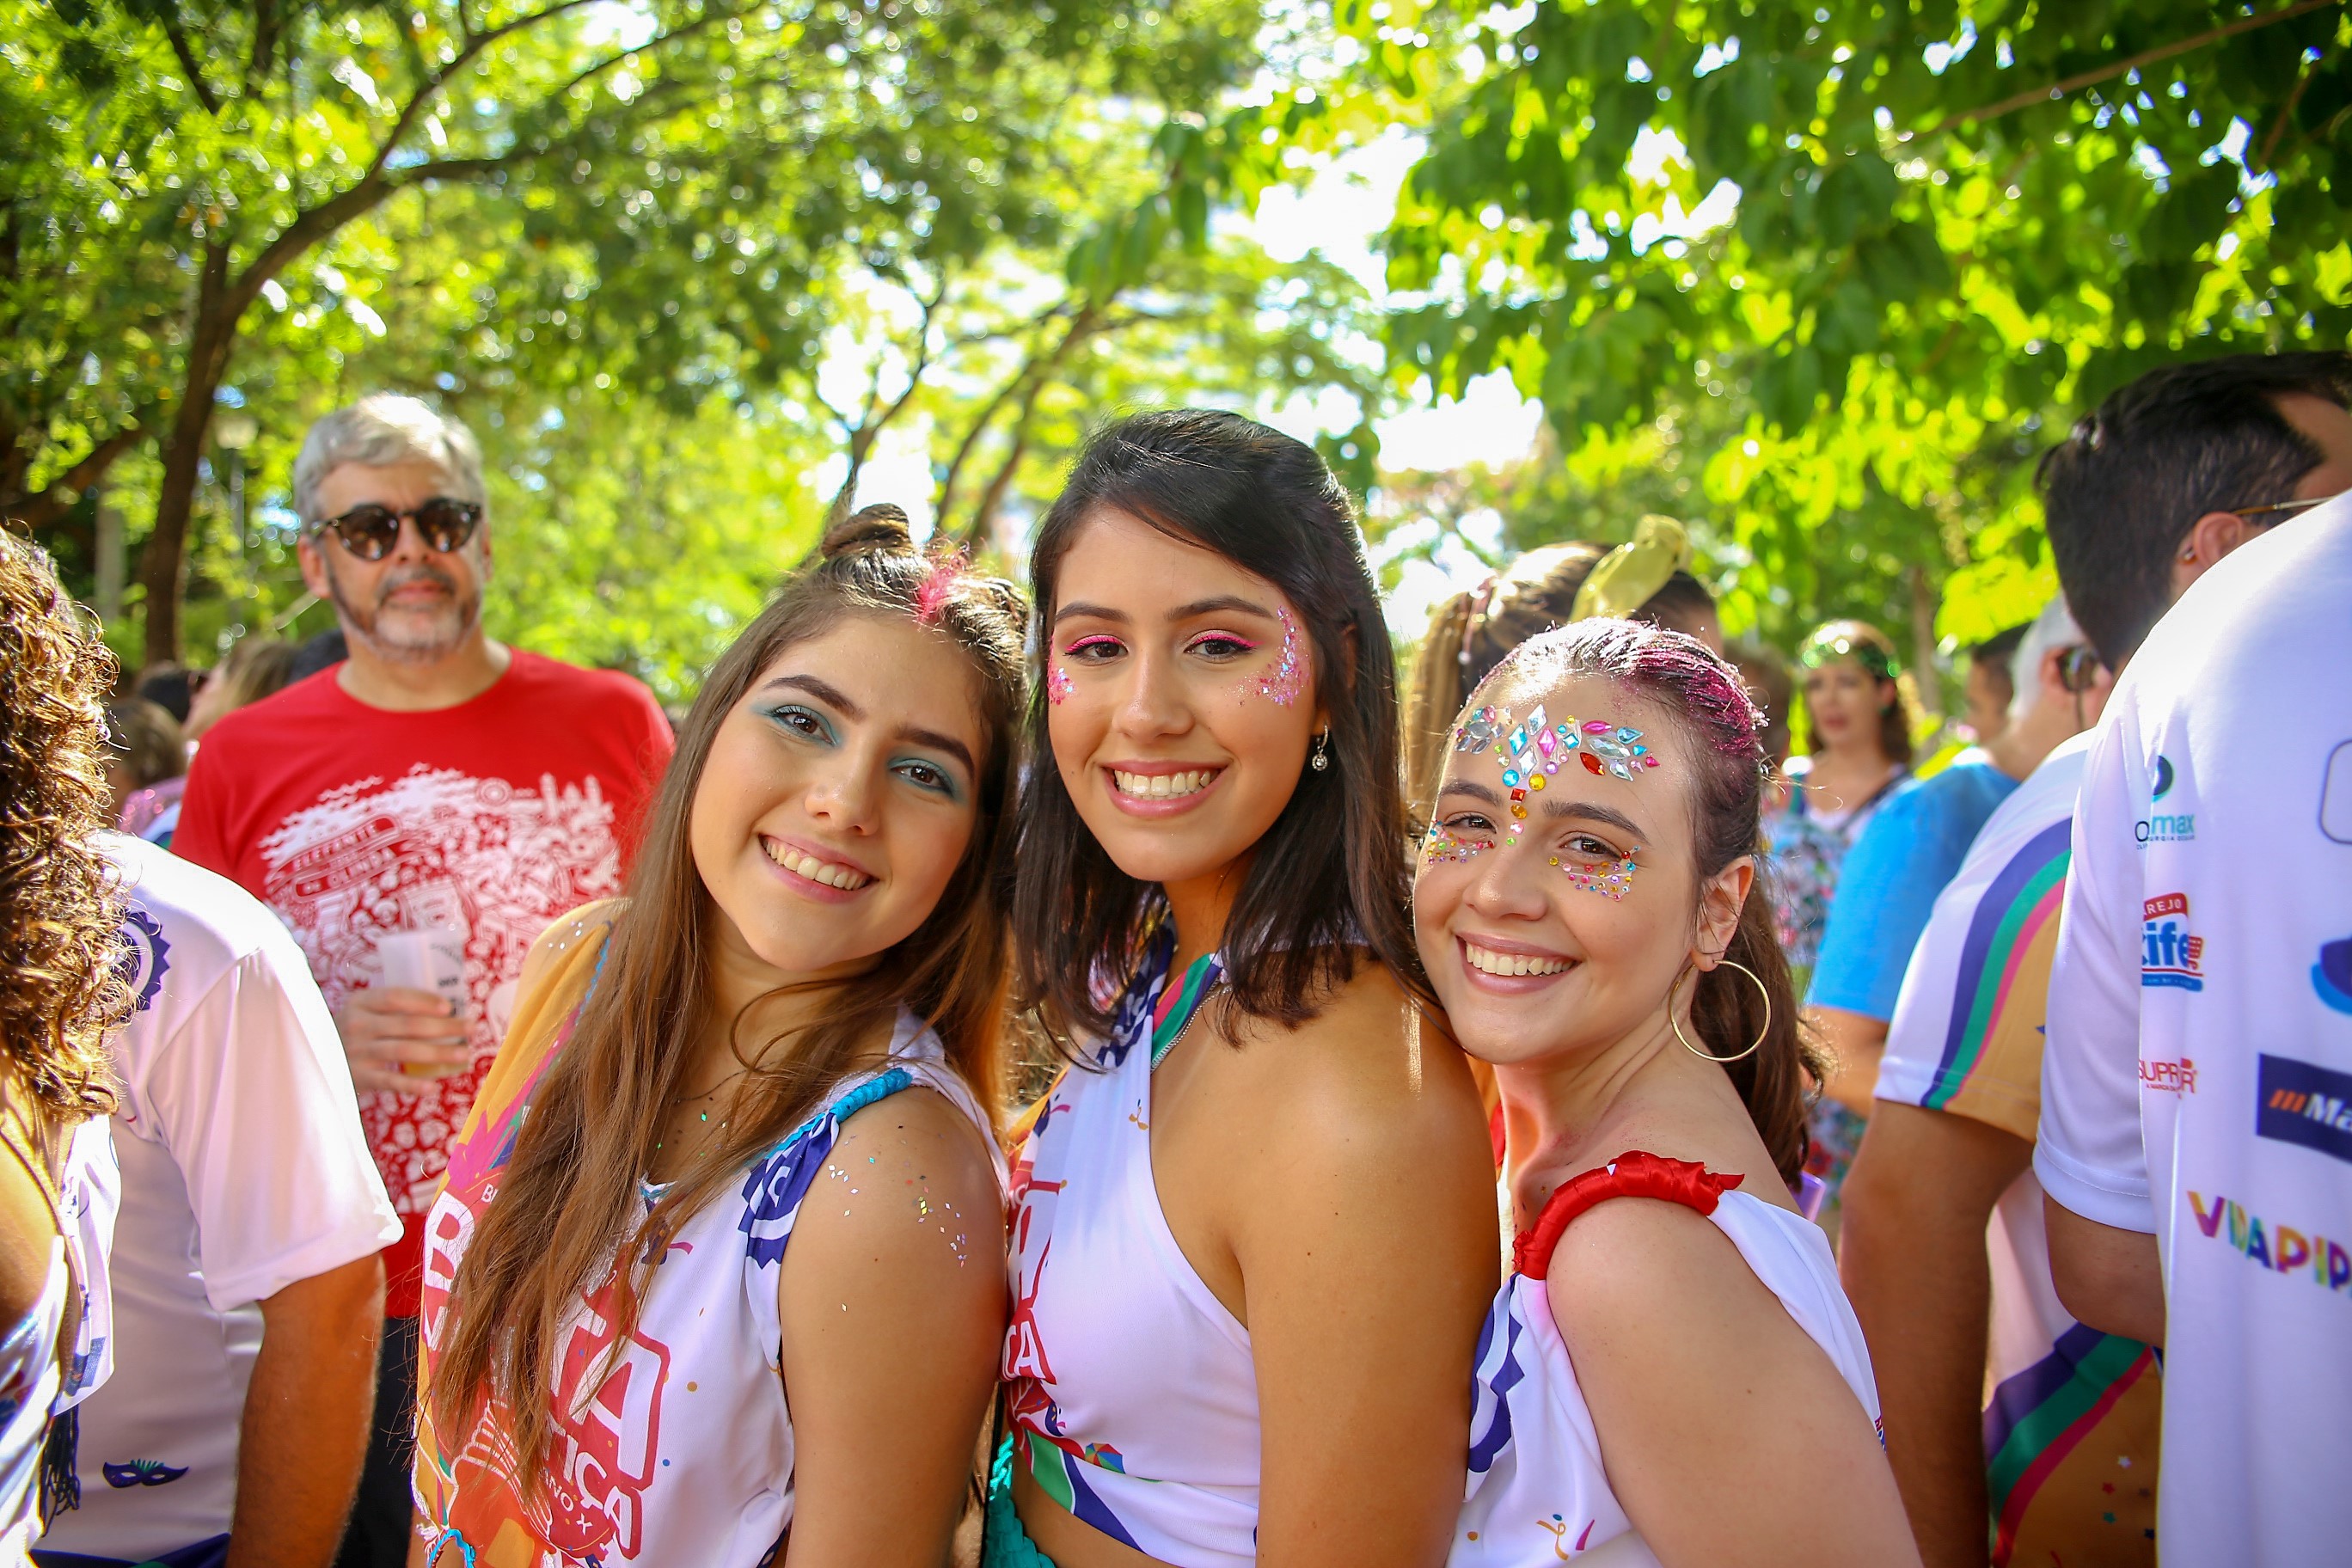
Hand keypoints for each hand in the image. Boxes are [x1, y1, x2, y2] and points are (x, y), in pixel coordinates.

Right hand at [336, 987, 470, 1095]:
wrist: (314, 1058)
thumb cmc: (354, 1031)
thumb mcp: (364, 1011)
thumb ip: (393, 1008)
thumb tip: (445, 1010)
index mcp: (361, 1003)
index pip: (395, 998)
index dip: (423, 1001)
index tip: (449, 1007)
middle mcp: (357, 1025)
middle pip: (407, 1025)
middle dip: (444, 1027)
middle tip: (471, 1029)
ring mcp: (357, 1052)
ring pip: (404, 1051)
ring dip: (438, 1053)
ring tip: (464, 1054)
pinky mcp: (358, 1077)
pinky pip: (389, 1081)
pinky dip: (412, 1085)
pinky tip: (433, 1087)